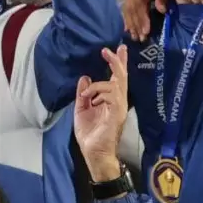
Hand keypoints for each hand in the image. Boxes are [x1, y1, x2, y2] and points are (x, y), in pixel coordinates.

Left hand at [71, 45, 129, 178]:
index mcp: (110, 100)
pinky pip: (113, 97)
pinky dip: (101, 93)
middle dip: (117, 62)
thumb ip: (83, 94)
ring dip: (99, 84)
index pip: (117, 78)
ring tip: (87, 94)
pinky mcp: (117, 115)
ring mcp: (119, 108)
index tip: (117, 49)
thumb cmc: (89, 134)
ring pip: (116, 85)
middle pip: (121, 78)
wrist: (93, 152)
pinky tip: (92, 100)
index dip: (117, 63)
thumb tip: (85, 77)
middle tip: (109, 50)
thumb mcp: (81, 110)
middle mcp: (118, 102)